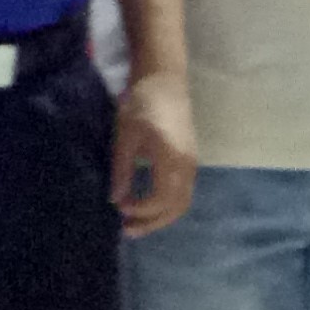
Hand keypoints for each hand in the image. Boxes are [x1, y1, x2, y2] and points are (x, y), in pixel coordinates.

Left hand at [114, 66, 198, 236]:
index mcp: (171, 158)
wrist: (164, 80)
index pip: (161, 199)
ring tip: (136, 222)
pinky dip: (167, 203)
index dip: (141, 211)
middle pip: (176, 207)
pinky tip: (147, 204)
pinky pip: (183, 190)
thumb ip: (122, 170)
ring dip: (161, 216)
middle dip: (153, 222)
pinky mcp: (191, 158)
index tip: (120, 209)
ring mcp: (193, 162)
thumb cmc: (141, 103)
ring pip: (183, 201)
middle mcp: (187, 164)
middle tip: (128, 230)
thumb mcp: (124, 136)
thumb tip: (116, 200)